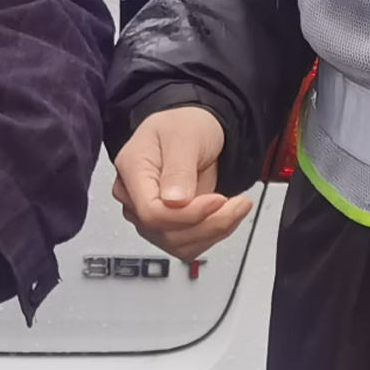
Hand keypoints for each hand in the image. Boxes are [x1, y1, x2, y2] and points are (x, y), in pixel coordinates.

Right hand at [113, 105, 255, 255]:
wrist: (197, 129)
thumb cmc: (185, 124)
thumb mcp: (185, 135)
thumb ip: (179, 168)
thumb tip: (172, 201)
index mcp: (132, 169)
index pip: (151, 212)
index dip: (187, 215)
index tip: (218, 200)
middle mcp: (135, 197)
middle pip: (166, 232)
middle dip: (208, 223)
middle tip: (237, 204)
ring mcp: (149, 214)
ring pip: (178, 244)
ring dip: (214, 231)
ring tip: (236, 208)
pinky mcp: (167, 225)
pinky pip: (188, 244)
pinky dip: (212, 235)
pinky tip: (226, 216)